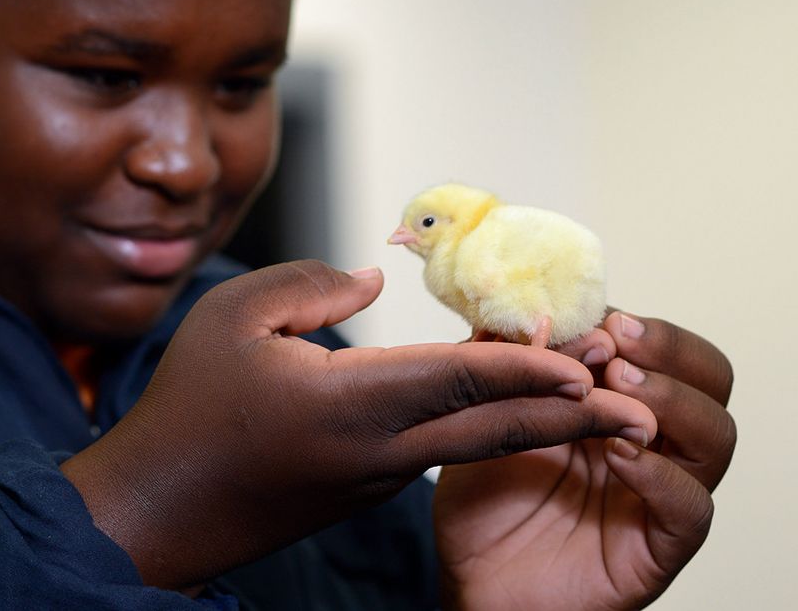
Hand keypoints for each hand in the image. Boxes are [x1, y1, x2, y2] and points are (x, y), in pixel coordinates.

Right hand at [61, 262, 655, 591]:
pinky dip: (489, 430)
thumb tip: (376, 283)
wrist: (157, 514)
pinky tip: (515, 407)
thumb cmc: (188, 409)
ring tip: (599, 404)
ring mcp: (376, 479)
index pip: (459, 379)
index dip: (528, 365)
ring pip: (475, 445)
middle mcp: (378, 451)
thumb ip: (313, 285)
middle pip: (494, 429)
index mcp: (350, 405)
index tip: (586, 359)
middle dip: (572, 418)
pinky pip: (440, 452)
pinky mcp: (366, 491)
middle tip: (640, 410)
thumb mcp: (234, 318)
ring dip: (539, 424)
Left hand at [435, 311, 734, 609]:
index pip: (665, 348)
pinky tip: (622, 455)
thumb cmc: (483, 503)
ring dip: (672, 401)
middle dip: (671, 350)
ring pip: (716, 435)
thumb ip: (507, 363)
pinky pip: (692, 508)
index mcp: (618, 403)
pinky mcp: (660, 548)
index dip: (640, 326)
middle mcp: (652, 442)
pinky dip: (664, 476)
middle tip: (616, 343)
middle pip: (711, 380)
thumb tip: (533, 311)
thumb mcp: (481, 414)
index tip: (597, 317)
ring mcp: (661, 493)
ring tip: (618, 388)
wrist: (471, 582)